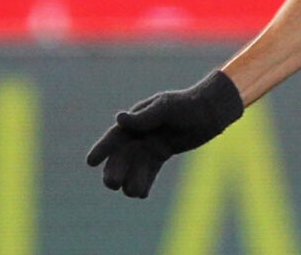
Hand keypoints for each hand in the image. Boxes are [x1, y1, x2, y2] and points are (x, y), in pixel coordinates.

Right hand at [87, 70, 243, 197]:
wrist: (210, 110)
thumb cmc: (187, 104)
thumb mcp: (166, 107)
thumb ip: (144, 116)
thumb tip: (119, 119)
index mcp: (136, 119)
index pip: (115, 136)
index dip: (102, 149)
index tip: (90, 162)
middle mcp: (139, 134)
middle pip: (122, 155)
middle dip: (115, 170)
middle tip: (111, 184)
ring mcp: (149, 145)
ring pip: (135, 166)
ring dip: (130, 179)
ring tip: (131, 192)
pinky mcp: (161, 154)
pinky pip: (149, 171)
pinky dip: (145, 182)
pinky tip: (142, 195)